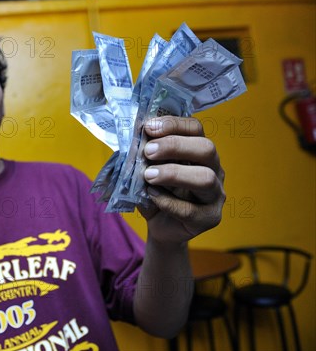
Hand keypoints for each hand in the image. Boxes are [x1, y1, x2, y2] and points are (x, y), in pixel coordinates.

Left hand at [138, 116, 224, 244]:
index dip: (173, 124)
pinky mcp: (210, 217)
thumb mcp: (147, 170)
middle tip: (148, 151)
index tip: (148, 127)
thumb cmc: (156, 192)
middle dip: (174, 146)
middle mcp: (213, 168)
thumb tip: (134, 141)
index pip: (195, 128)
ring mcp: (215, 194)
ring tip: (148, 175)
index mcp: (198, 151)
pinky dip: (167, 202)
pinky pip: (191, 210)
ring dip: (173, 173)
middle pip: (206, 148)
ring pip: (205, 178)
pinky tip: (152, 196)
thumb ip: (144, 156)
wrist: (160, 226)